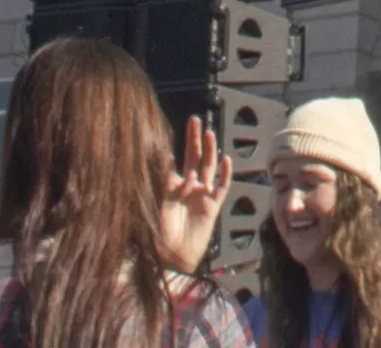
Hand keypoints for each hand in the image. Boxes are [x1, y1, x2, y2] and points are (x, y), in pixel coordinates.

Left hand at [155, 116, 229, 275]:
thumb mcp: (154, 206)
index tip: (170, 128)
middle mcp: (188, 188)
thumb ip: (158, 184)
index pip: (173, 162)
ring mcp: (201, 195)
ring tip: (209, 133)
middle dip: (194, 140)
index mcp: (171, 187)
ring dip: (210, 150)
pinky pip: (221, 187)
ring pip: (208, 167)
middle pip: (193, 158)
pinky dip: (225, 174)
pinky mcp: (212, 206)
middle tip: (194, 120)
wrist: (173, 260)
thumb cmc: (159, 236)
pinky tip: (226, 160)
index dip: (174, 147)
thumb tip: (155, 160)